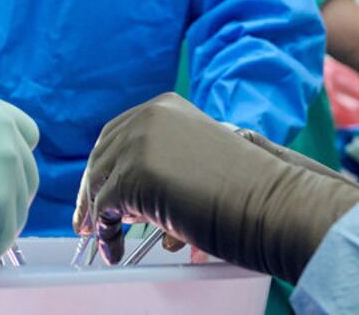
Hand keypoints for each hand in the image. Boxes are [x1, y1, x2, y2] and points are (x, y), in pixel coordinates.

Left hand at [72, 93, 358, 282]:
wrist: (271, 200)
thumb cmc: (246, 189)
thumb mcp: (195, 161)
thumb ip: (162, 164)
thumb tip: (127, 201)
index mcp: (164, 108)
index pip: (116, 135)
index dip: (103, 167)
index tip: (96, 192)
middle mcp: (147, 117)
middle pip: (101, 156)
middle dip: (92, 191)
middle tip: (87, 223)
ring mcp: (139, 143)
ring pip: (101, 184)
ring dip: (100, 217)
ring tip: (104, 241)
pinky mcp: (135, 175)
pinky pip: (106, 209)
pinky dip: (106, 234)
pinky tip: (114, 250)